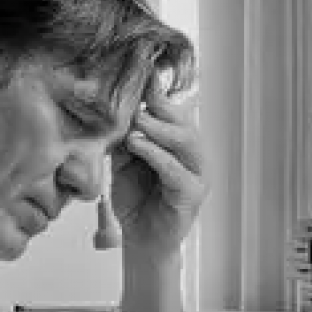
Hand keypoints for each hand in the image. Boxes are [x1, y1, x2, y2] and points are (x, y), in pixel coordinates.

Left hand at [108, 73, 204, 259]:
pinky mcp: (192, 195)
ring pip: (186, 141)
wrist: (141, 239)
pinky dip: (157, 155)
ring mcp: (197, 174)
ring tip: (137, 123)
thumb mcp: (125, 161)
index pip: (173, 112)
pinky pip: (176, 170)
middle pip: (184, 122)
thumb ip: (125, 138)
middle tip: (137, 100)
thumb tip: (115, 110)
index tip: (144, 72)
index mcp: (178, 143)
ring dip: (160, 129)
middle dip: (161, 107)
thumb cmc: (135, 199)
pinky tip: (138, 145)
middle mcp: (192, 155)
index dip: (159, 93)